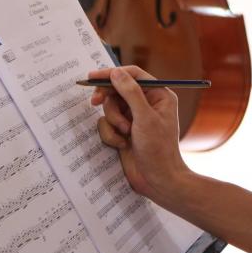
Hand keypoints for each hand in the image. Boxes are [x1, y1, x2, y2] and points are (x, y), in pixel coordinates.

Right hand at [89, 66, 189, 203]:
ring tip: (124, 133)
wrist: (157, 180)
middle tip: (94, 101)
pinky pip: (107, 124)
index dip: (113, 73)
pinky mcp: (125, 131)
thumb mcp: (144, 118)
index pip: (134, 75)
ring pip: (111, 108)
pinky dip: (111, 134)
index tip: (92, 76)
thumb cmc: (158, 149)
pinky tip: (122, 145)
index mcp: (159, 95)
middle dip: (109, 99)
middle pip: (118, 90)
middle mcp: (148, 104)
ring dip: (113, 121)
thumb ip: (130, 93)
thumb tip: (116, 72)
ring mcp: (135, 118)